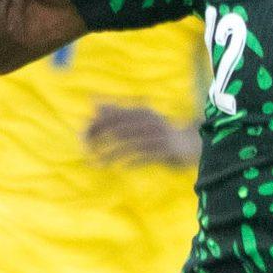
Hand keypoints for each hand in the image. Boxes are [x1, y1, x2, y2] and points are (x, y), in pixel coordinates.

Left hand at [84, 104, 200, 167]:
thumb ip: (118, 112)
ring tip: (99, 163)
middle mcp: (148, 122)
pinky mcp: (165, 151)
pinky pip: (146, 156)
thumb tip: (94, 104)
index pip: (113, 116)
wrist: (190, 142)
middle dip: (100, 138)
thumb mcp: (139, 118)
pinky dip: (133, 162)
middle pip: (118, 128)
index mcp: (140, 112)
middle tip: (85, 150)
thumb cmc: (158, 132)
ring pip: (130, 144)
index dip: (95, 125)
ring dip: (112, 154)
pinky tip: (122, 168)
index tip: (82, 137)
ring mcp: (157, 137)